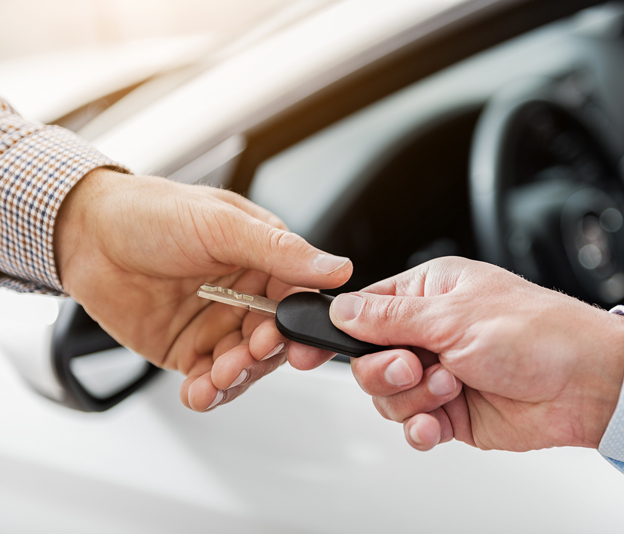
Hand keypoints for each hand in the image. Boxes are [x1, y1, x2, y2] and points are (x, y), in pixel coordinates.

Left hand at [55, 169, 350, 410]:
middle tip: (248, 354)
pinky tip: (201, 392)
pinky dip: (210, 392)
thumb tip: (336, 268)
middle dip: (265, 354)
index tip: (293, 340)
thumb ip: (280, 252)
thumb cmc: (151, 213)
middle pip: (277, 339)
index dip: (301, 324)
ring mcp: (219, 325)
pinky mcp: (189, 350)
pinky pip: (210, 380)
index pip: (301, 298)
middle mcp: (249, 295)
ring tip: (220, 375)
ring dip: (239, 376)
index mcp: (266, 259)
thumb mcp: (221, 224)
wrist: (84, 235)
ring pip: (247, 365)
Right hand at [321, 257, 623, 451]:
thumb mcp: (454, 316)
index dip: (332, 330)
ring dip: (412, 397)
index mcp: (428, 295)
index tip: (301, 348)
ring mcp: (440, 373)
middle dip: (385, 370)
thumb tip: (340, 310)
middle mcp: (431, 333)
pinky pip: (412, 424)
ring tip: (449, 387)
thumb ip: (389, 318)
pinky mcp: (452, 411)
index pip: (363, 310)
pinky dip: (419, 427)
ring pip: (386, 395)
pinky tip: (437, 420)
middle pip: (368, 359)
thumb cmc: (538, 332)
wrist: (584, 384)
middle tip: (415, 366)